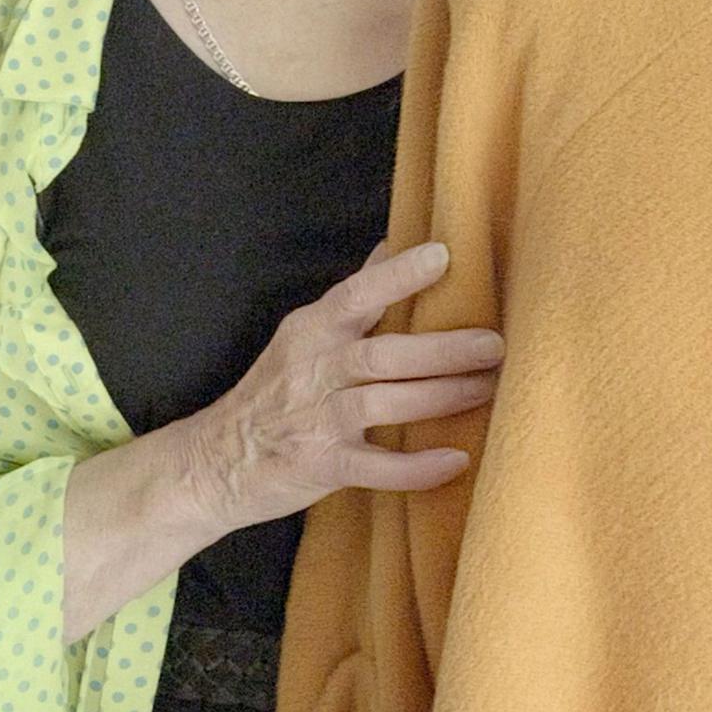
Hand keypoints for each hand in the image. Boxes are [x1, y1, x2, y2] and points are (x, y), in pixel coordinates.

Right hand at [181, 241, 500, 534]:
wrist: (215, 462)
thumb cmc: (275, 390)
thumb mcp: (302, 334)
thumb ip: (352, 297)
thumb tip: (391, 244)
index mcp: (312, 331)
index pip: (355, 294)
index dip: (398, 274)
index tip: (444, 255)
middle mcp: (314, 370)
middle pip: (382, 354)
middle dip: (442, 349)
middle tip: (495, 343)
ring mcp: (316, 421)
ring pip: (384, 403)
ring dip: (441, 396)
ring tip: (488, 389)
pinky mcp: (321, 467)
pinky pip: (375, 468)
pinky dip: (416, 467)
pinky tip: (455, 460)